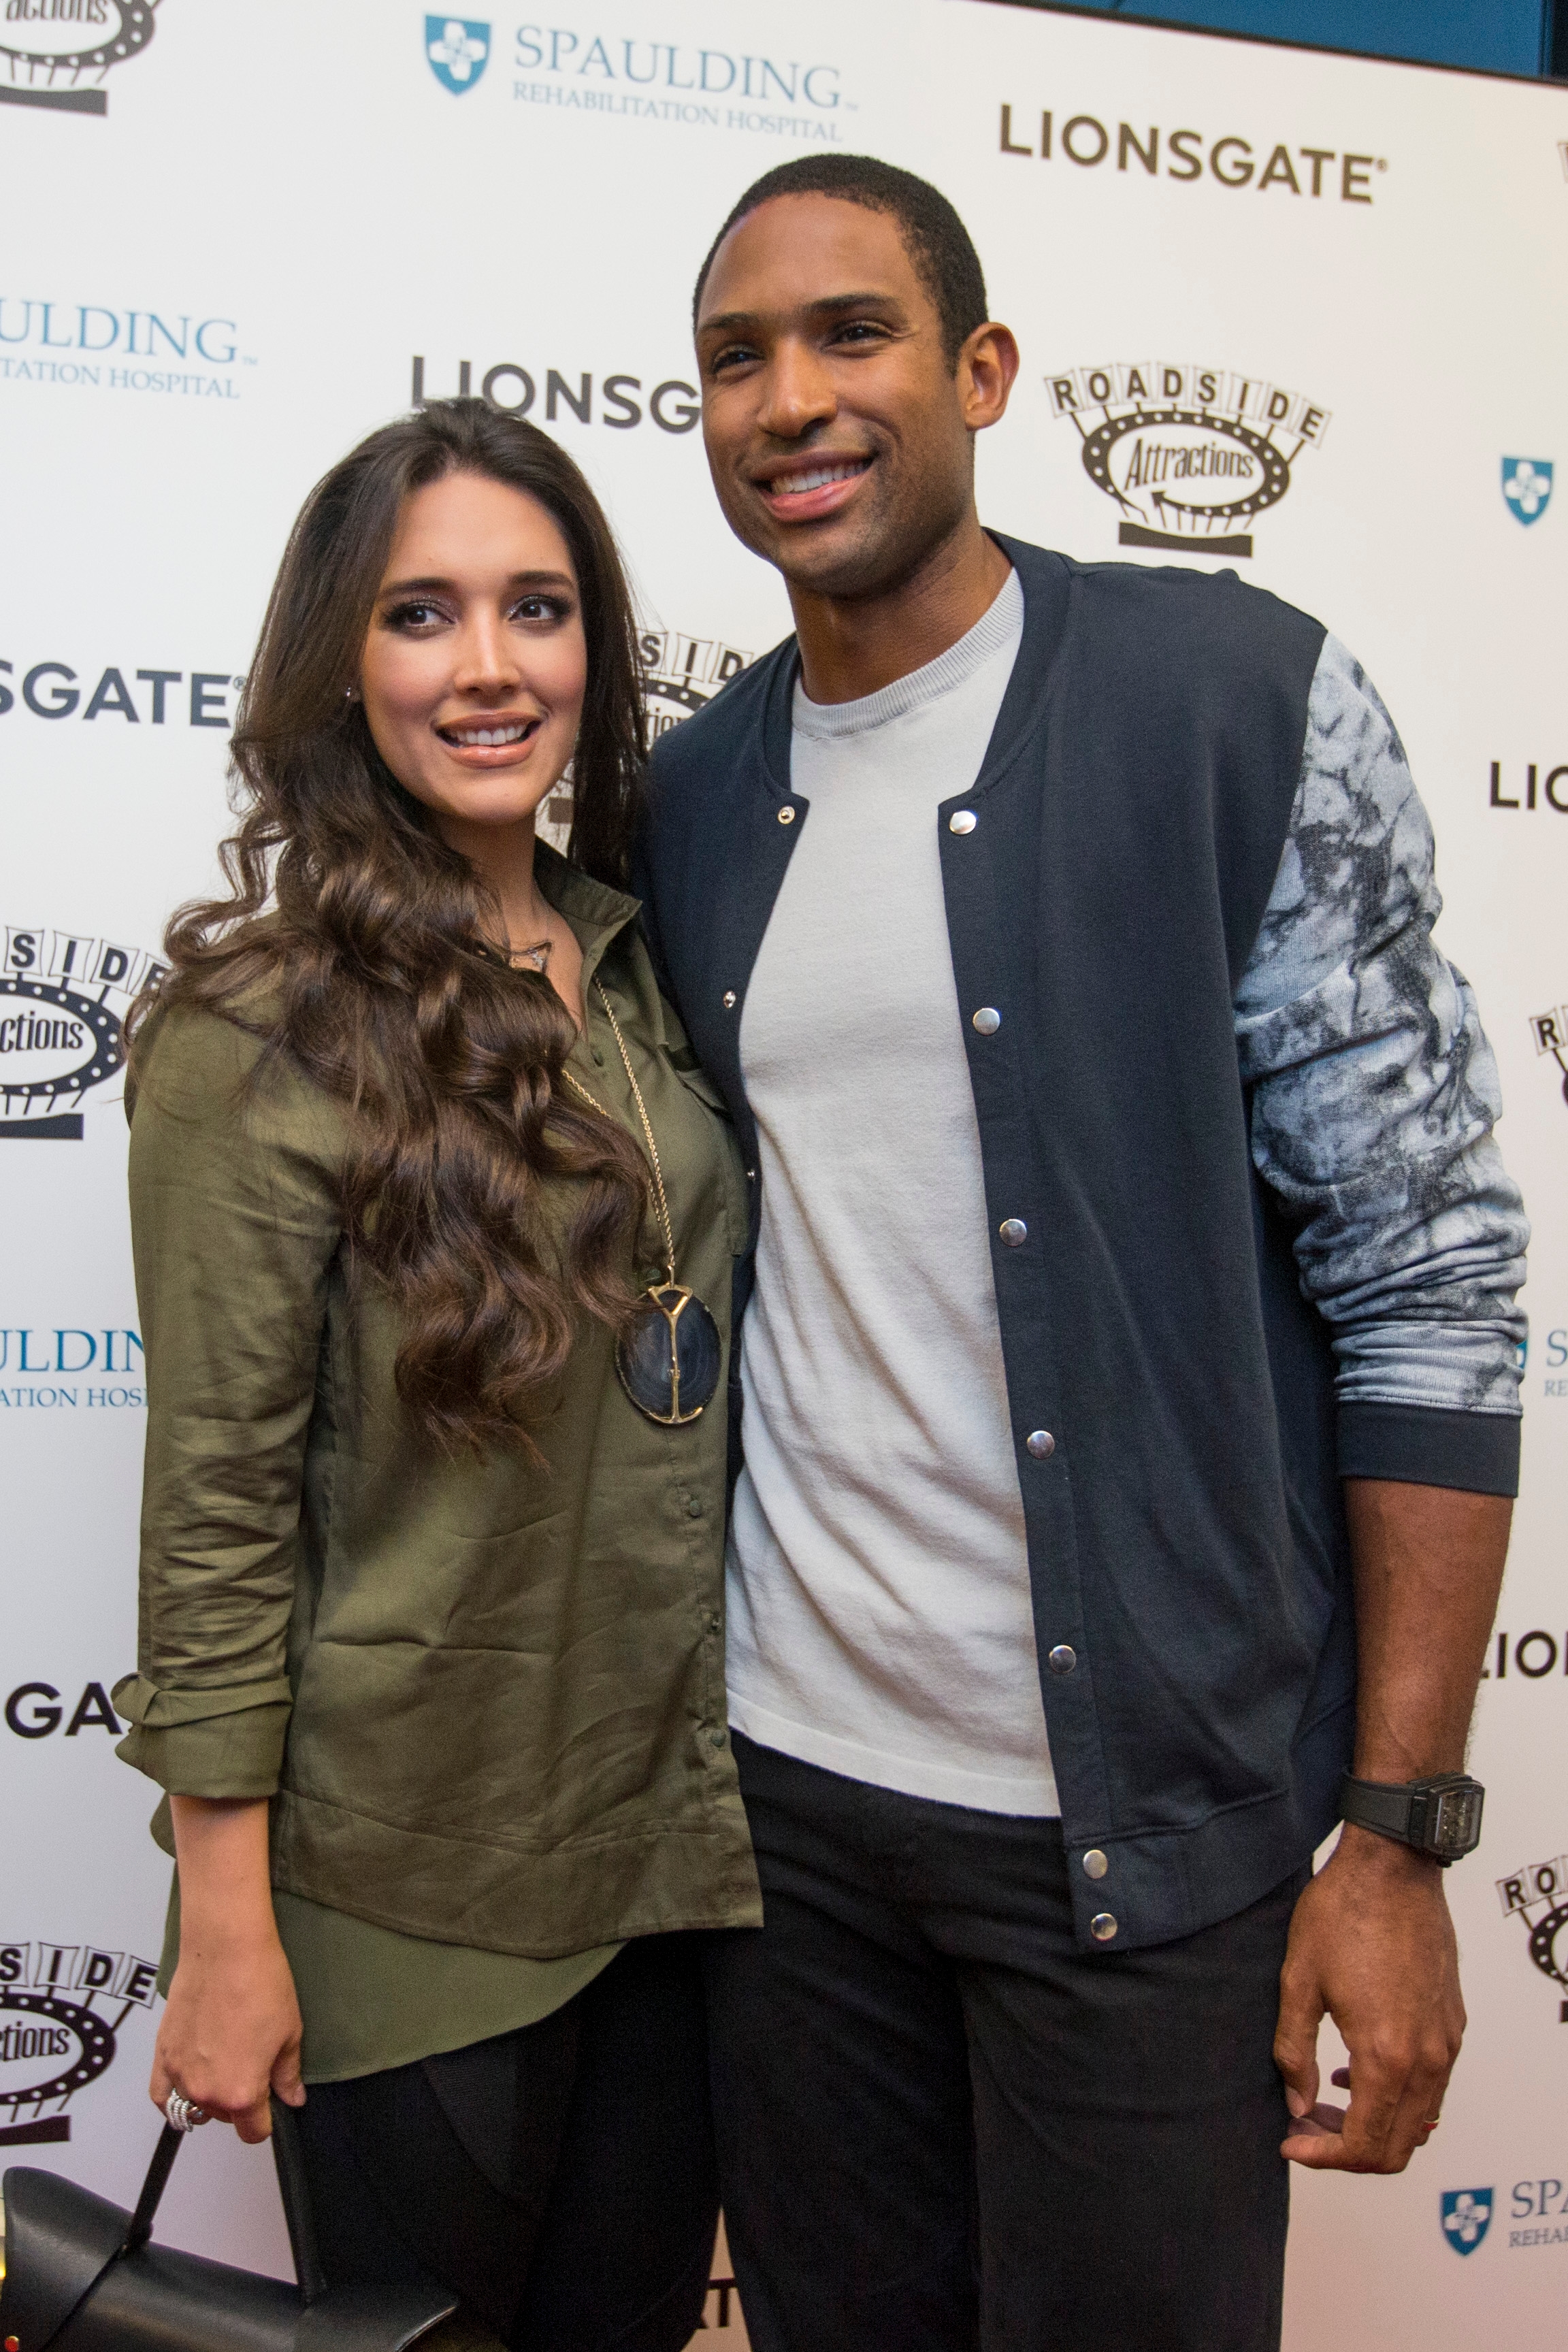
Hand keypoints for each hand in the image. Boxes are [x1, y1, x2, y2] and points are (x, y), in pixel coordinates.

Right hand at [150, 1930, 304, 2144]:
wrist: (226, 1949)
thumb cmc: (261, 1985)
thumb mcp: (289, 2033)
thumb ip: (287, 2075)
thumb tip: (292, 2099)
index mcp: (240, 2093)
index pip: (253, 2132)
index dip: (265, 2120)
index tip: (271, 2104)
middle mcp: (205, 2092)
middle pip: (224, 2116)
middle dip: (240, 2101)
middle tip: (252, 2066)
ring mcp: (179, 2075)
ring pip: (196, 2106)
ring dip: (210, 2094)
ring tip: (224, 2060)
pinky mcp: (161, 2055)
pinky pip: (160, 2095)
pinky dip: (172, 2096)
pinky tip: (187, 2082)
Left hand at [1274, 1825, 1463, 2172]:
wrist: (1392, 1867)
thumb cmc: (1341, 1914)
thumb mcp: (1298, 1982)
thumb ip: (1293, 2053)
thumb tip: (1297, 2105)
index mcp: (1386, 2054)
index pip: (1363, 2145)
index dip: (1322, 2157)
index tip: (1291, 2144)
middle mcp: (1427, 2058)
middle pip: (1396, 2147)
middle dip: (1346, 2150)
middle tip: (1304, 2128)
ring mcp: (1446, 2042)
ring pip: (1418, 2122)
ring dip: (1373, 2125)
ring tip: (1324, 2099)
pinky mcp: (1453, 2024)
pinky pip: (1432, 2087)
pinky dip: (1397, 2098)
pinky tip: (1354, 2068)